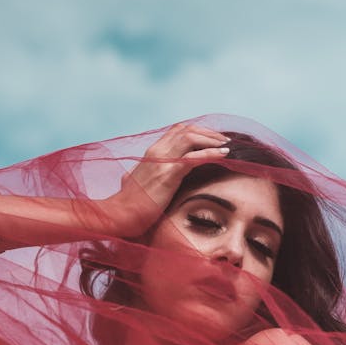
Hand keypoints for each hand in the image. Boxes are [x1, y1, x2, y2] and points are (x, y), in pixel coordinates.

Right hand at [103, 124, 229, 237]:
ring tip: (227, 144)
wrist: (118, 215)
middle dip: (208, 132)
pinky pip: (194, 157)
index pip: (176, 131)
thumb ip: (147, 174)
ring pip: (191, 137)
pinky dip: (211, 153)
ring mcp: (162, 161)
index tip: (211, 139)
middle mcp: (156, 151)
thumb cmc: (128, 205)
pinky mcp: (168, 174)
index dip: (196, 132)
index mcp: (150, 153)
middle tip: (224, 139)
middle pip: (186, 130)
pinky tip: (224, 154)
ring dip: (212, 139)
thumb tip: (152, 177)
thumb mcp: (137, 182)